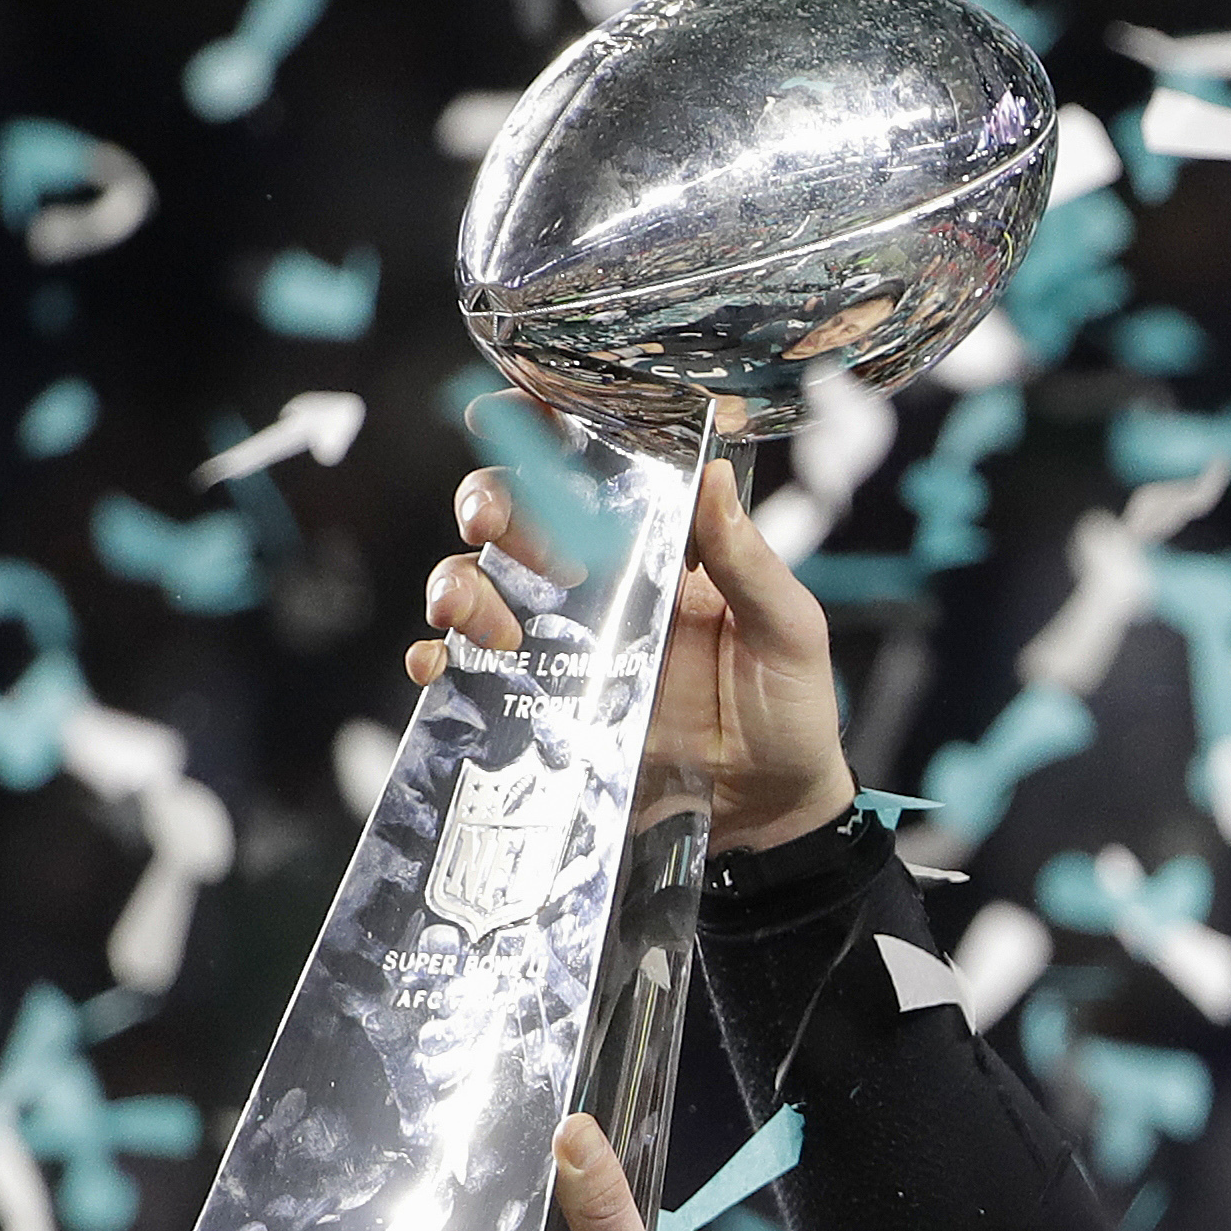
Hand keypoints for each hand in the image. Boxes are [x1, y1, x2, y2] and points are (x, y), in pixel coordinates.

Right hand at [411, 452, 856, 854]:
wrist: (773, 815)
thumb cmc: (792, 714)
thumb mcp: (788, 631)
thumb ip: (747, 560)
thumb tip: (710, 472)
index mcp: (658, 550)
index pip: (593, 471)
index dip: (543, 433)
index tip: (510, 415)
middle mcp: (601, 585)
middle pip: (516, 519)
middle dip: (488, 504)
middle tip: (491, 525)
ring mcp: (566, 644)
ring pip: (479, 586)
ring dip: (458, 583)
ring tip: (478, 614)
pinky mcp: (545, 705)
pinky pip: (471, 673)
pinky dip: (438, 659)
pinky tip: (438, 662)